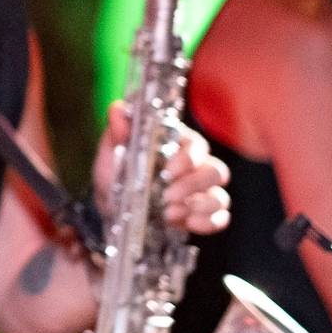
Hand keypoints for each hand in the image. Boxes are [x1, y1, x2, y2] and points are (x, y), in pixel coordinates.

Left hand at [93, 101, 230, 234]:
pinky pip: (220, 218)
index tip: (169, 170)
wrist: (110, 207)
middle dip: (193, 185)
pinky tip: (187, 223)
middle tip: (168, 196)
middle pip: (216, 171)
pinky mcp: (203, 214)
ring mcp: (202, 192)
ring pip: (221, 196)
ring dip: (200, 206)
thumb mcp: (110, 152)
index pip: (197, 145)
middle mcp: (196, 166)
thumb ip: (117, 132)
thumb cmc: (115, 173)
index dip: (188, 158)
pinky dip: (208, 222)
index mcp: (177, 145)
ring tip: (170, 213)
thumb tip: (118, 109)